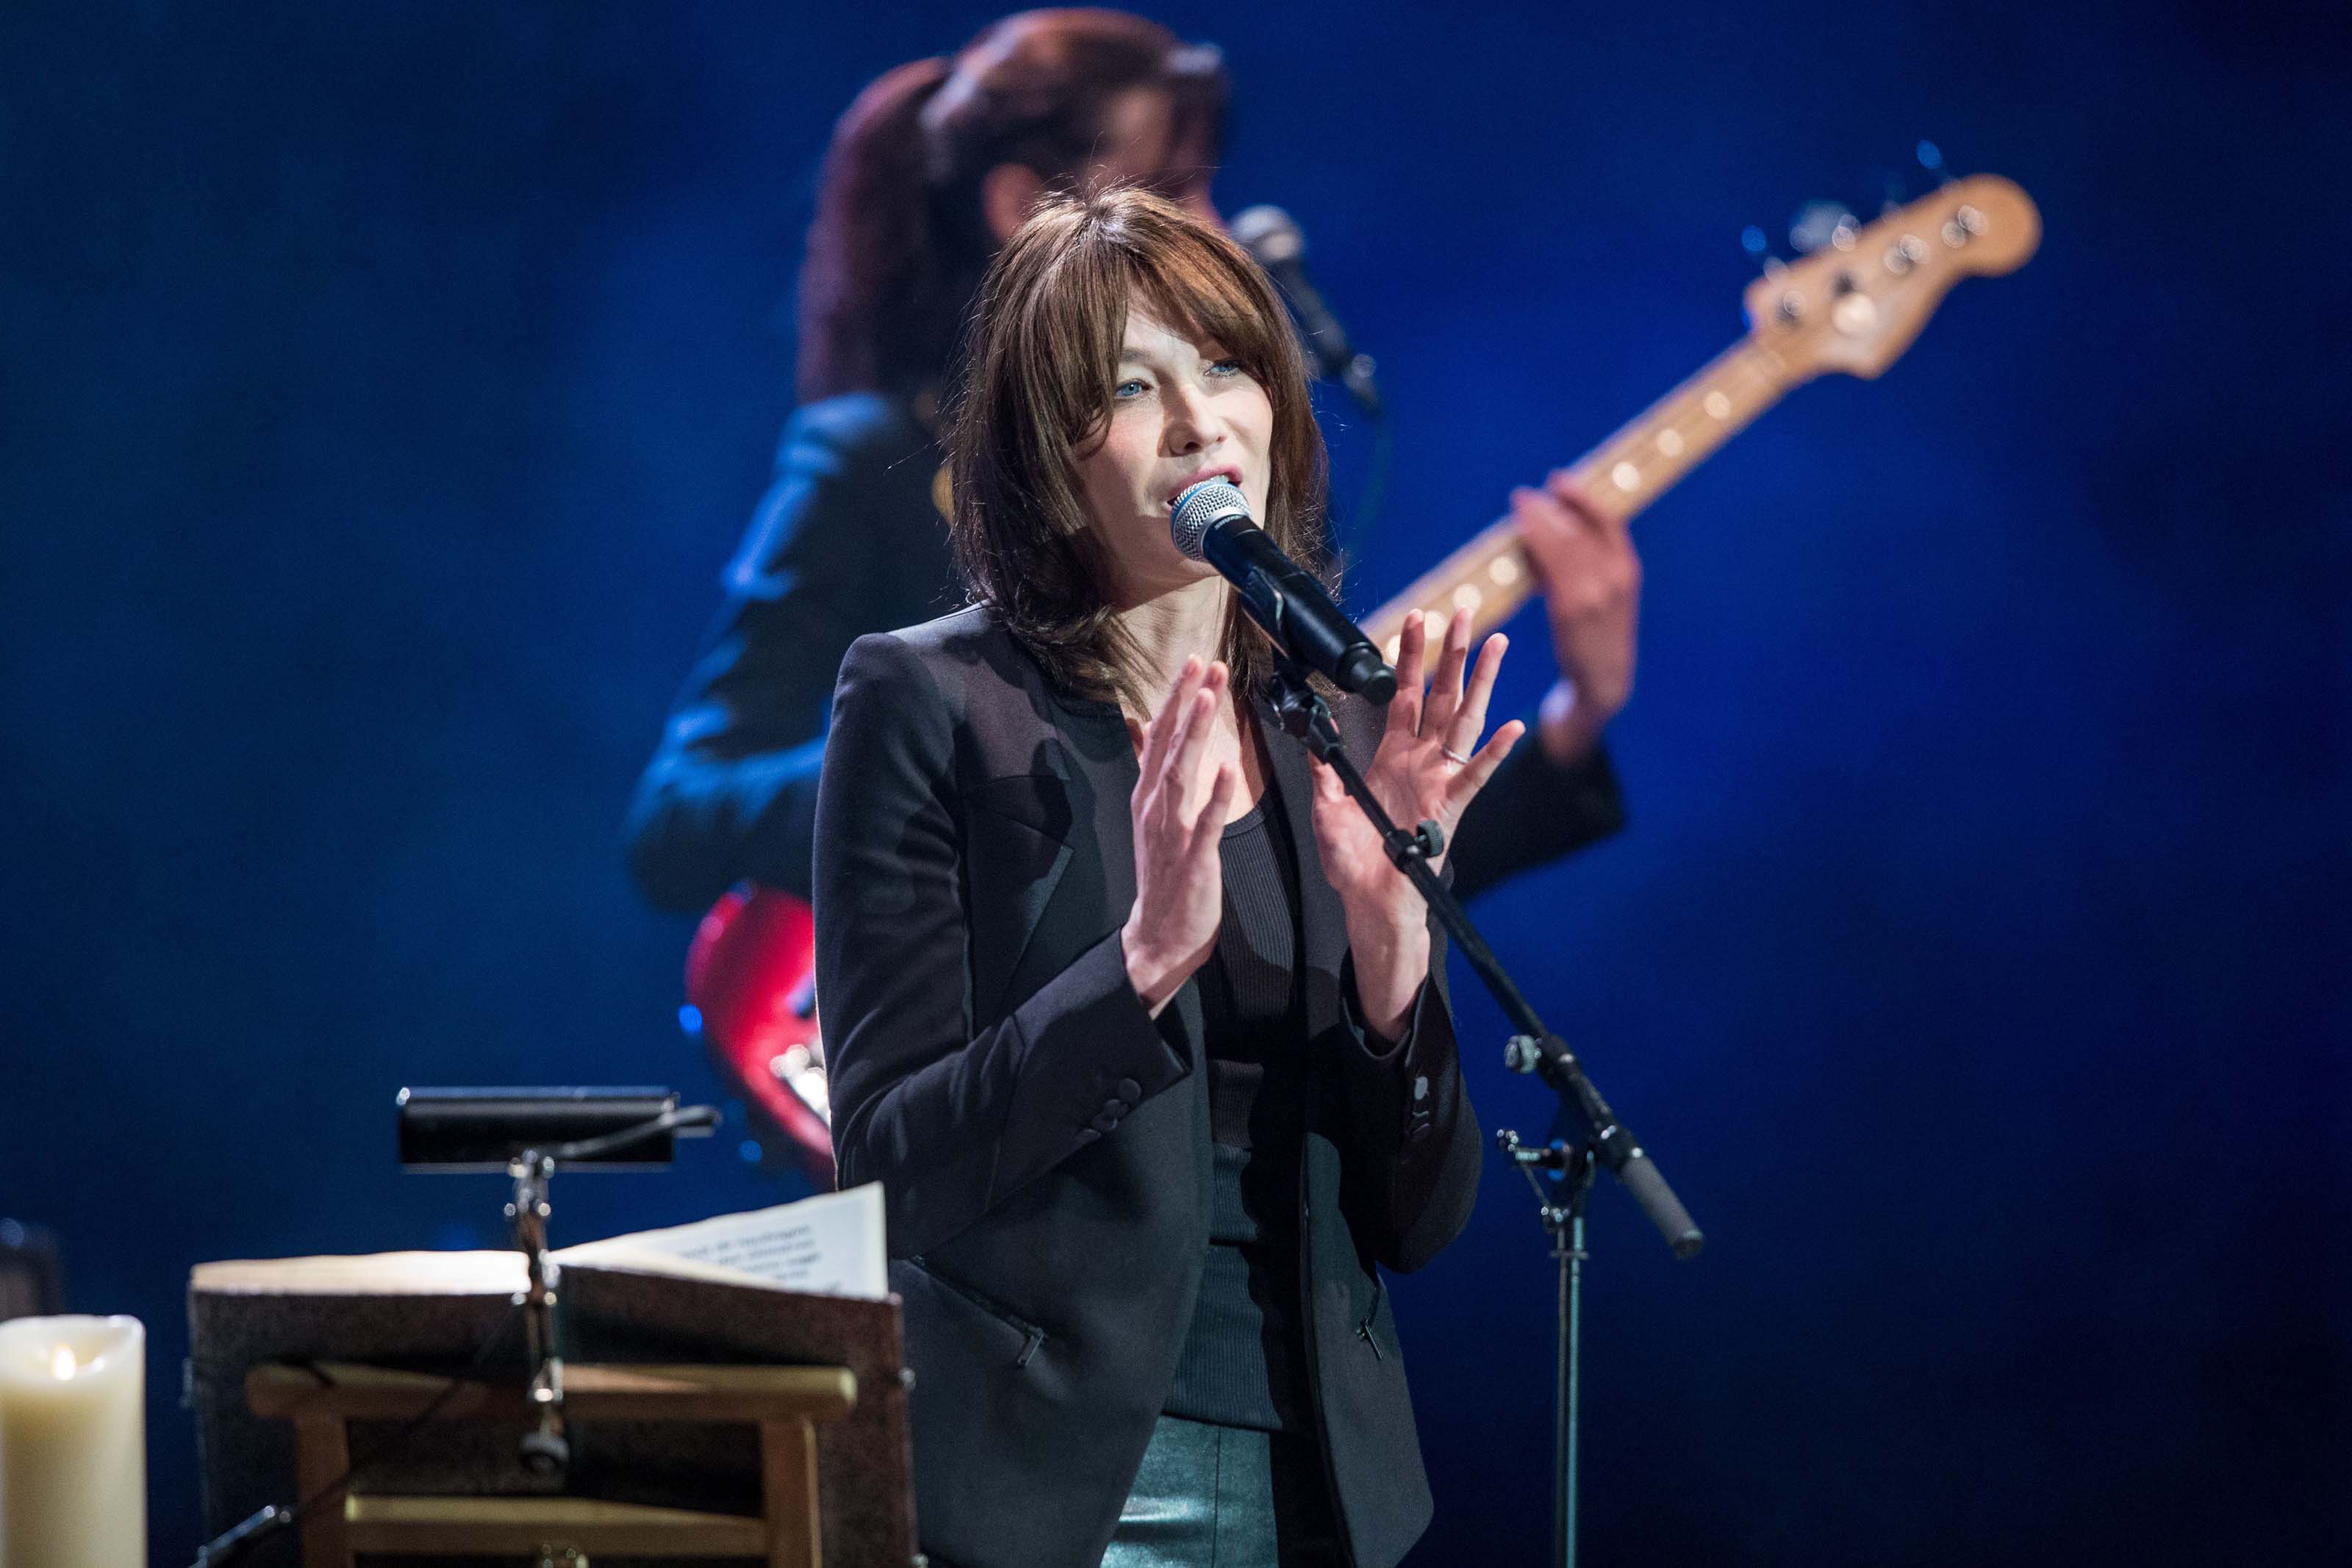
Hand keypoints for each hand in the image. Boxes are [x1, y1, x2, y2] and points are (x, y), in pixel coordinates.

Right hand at [1121, 657, 1238, 1013]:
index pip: (1161, 735)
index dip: (1177, 698)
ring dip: (1195, 735)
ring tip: (1209, 699)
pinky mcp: (1192, 858)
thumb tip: (1142, 727)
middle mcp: (1154, 807)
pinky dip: (1216, 796)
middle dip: (1187, 702)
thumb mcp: (1151, 815)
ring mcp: (1170, 832)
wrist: (1158, 935)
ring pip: (1181, 774)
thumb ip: (1150, 769)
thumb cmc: (1163, 874)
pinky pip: (1205, 823)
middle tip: (1204, 663)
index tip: (1194, 662)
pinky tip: (1228, 769)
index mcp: (1147, 795)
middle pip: (1169, 744)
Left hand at [1309, 608, 1524, 1038]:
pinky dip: (1495, 752)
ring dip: (1481, 682)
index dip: (1409, 657)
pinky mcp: (1450, 807)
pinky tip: (1513, 727)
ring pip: (1464, 720)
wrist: (1369, 901)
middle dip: (1453, 652)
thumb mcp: (1326, 807)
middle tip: (1464, 609)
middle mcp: (1421, 761)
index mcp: (1391, 755)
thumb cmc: (1352, 861)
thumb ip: (1323, 770)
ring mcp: (1439, 780)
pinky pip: (1475, 775)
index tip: (1415, 619)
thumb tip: (1313, 736)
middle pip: (1441, 695)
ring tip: (1497, 643)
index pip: (1403, 694)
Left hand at [1512, 472, 1640, 764]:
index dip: (1581, 497)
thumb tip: (1551, 533)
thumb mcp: (1606, 597)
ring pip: (1562, 544)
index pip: (1607, 520)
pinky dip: (1534, 548)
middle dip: (1550, 507)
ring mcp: (1594, 593)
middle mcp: (1615, 577)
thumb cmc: (1598, 636)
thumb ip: (1590, 566)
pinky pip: (1549, 568)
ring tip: (1516, 509)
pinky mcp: (1571, 609)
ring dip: (1537, 523)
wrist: (1604, 682)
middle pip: (1579, 528)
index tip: (1558, 480)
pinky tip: (1520, 540)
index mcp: (1628, 570)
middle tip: (1522, 496)